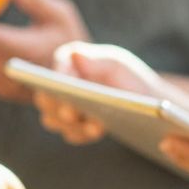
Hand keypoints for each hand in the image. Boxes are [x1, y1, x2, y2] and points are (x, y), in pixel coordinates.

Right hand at [35, 42, 171, 143]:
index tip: (66, 89)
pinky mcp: (73, 127)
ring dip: (70, 125)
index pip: (55, 70)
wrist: (144, 102)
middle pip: (44, 98)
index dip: (57, 80)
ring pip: (52, 119)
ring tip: (94, 127)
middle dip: (56, 108)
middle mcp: (60, 86)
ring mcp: (63, 108)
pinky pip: (69, 134)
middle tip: (71, 114)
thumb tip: (74, 54)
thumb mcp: (117, 65)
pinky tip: (98, 131)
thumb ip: (97, 59)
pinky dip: (82, 134)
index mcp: (68, 63)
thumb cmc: (129, 78)